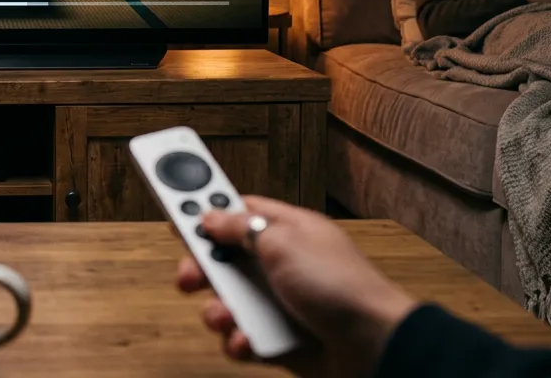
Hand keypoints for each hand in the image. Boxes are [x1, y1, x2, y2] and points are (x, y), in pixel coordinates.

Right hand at [175, 195, 416, 377]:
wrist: (375, 346)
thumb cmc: (339, 285)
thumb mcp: (281, 240)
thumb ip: (239, 226)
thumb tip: (209, 216)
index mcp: (286, 230)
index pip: (238, 210)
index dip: (207, 209)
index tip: (175, 204)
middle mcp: (281, 265)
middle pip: (224, 259)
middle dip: (202, 269)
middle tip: (189, 275)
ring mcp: (280, 303)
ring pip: (228, 303)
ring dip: (219, 311)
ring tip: (226, 317)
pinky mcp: (279, 339)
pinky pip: (243, 337)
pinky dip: (240, 341)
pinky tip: (248, 340)